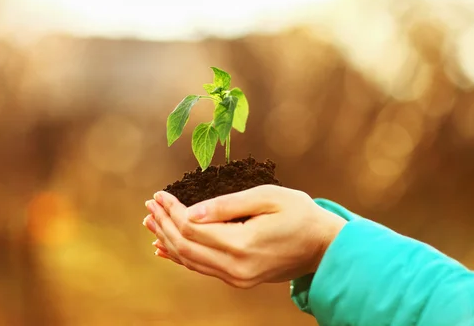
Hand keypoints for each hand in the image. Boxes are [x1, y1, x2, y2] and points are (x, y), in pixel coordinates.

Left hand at [143, 185, 346, 288]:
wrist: (323, 246)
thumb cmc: (299, 214)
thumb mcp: (267, 197)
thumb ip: (227, 205)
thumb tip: (191, 211)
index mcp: (242, 244)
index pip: (192, 228)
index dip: (171, 210)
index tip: (160, 194)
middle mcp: (235, 267)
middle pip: (185, 246)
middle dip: (163, 224)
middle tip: (150, 205)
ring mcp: (236, 278)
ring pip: (190, 260)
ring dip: (167, 240)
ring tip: (151, 222)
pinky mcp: (238, 279)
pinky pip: (202, 268)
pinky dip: (181, 256)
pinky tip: (166, 248)